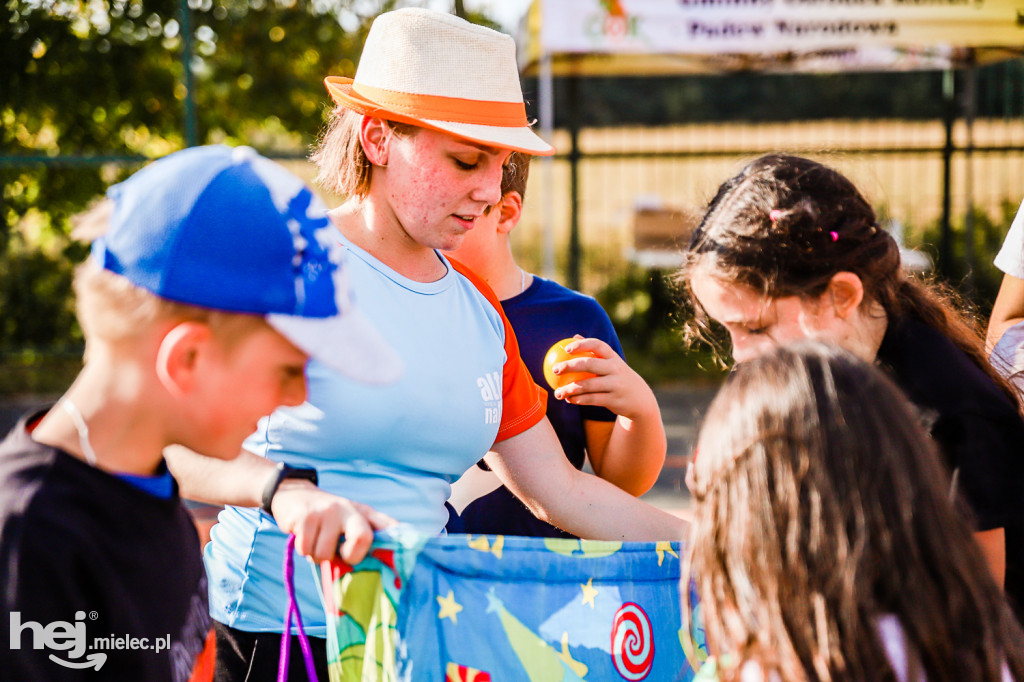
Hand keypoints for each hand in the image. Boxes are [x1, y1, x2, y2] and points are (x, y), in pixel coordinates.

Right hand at [270, 480, 396, 563]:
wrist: (295, 496)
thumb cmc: (327, 519)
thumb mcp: (349, 521)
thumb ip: (363, 538)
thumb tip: (380, 565)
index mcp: (364, 513)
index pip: (387, 524)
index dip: (398, 539)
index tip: (405, 558)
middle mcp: (349, 509)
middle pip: (363, 538)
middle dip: (351, 555)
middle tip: (342, 554)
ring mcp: (327, 511)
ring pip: (325, 553)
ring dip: (317, 555)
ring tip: (317, 541)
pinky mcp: (305, 516)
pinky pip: (306, 549)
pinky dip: (303, 550)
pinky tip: (305, 536)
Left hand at [551, 336, 658, 420]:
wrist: (640, 399)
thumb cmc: (617, 377)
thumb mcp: (610, 362)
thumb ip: (593, 351)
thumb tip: (573, 336)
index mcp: (613, 357)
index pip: (597, 345)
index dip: (582, 345)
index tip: (566, 349)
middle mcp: (616, 369)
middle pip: (590, 364)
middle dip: (570, 365)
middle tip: (555, 369)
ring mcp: (616, 385)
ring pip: (588, 385)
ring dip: (570, 389)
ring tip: (557, 393)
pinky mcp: (615, 400)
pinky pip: (593, 399)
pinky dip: (579, 400)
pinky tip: (568, 400)